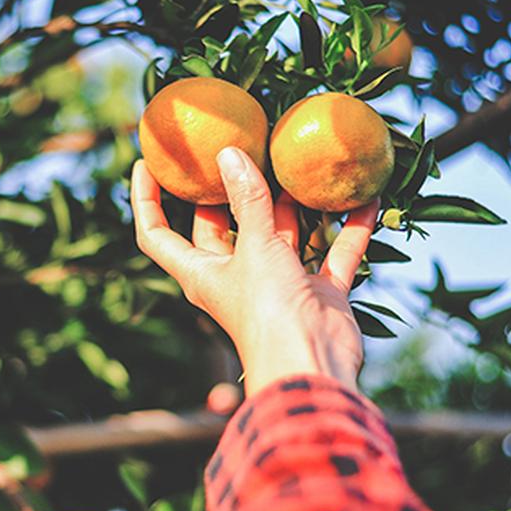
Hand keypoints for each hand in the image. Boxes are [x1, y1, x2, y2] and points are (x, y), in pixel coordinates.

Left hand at [131, 147, 378, 394]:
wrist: (313, 366)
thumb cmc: (268, 311)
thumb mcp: (255, 247)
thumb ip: (248, 199)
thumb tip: (230, 154)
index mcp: (201, 270)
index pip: (157, 233)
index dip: (146, 198)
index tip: (145, 161)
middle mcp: (235, 275)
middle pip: (223, 225)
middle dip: (229, 189)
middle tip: (239, 144)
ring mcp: (278, 283)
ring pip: (283, 233)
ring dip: (295, 204)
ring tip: (301, 160)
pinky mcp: (317, 292)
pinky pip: (334, 252)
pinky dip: (348, 229)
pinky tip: (365, 199)